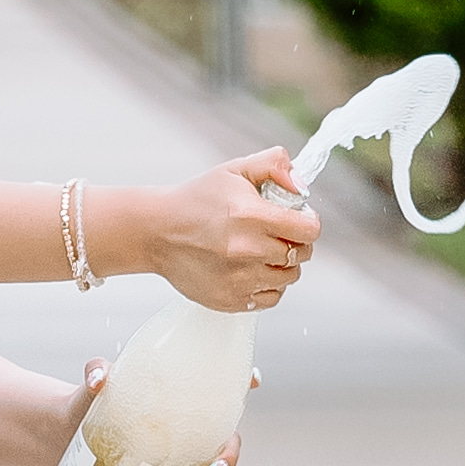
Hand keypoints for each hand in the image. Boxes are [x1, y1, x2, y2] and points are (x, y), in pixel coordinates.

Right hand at [134, 151, 320, 312]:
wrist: (156, 232)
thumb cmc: (195, 200)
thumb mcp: (234, 170)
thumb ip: (274, 165)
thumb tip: (302, 186)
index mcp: (250, 216)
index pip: (308, 230)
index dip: (308, 222)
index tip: (299, 219)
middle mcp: (247, 251)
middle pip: (301, 254)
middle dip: (296, 241)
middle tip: (277, 232)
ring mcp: (239, 280)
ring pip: (289, 277)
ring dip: (283, 264)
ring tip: (261, 250)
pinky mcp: (231, 300)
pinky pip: (271, 298)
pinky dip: (268, 285)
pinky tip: (252, 269)